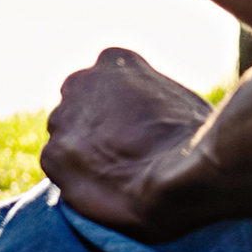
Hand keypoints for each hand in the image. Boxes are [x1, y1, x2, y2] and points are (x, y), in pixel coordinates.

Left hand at [40, 46, 214, 236]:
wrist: (187, 173)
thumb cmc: (197, 138)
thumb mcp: (177, 99)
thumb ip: (150, 99)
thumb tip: (151, 117)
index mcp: (113, 61)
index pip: (102, 86)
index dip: (117, 113)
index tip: (132, 133)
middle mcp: (80, 81)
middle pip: (77, 109)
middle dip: (94, 131)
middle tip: (120, 156)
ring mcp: (63, 118)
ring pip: (65, 139)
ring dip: (83, 157)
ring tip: (116, 178)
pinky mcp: (54, 156)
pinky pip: (59, 171)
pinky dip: (77, 182)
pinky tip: (105, 190)